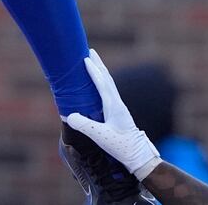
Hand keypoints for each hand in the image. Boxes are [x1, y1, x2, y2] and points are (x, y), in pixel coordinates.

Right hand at [63, 51, 161, 180]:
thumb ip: (85, 125)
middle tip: (90, 51)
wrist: (138, 156)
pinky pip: (108, 91)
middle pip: (107, 79)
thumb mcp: (101, 137)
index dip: (93, 71)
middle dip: (98, 64)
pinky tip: (99, 85)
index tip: (85, 58)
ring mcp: (119, 107)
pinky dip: (102, 82)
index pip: (102, 83)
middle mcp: (117, 103)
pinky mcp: (118, 113)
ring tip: (93, 62)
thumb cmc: (121, 146)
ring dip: (101, 71)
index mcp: (114, 106)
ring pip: (109, 84)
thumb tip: (68, 115)